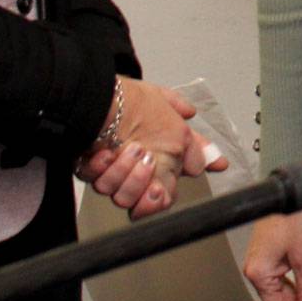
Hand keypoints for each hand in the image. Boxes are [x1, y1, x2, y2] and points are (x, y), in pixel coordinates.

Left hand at [74, 78, 225, 217]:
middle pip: (141, 201)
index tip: (158, 190)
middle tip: (148, 163)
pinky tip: (106, 151)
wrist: (107, 99)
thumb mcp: (178, 126)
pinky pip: (98, 182)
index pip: (163, 194)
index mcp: (159, 164)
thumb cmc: (141, 105)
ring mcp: (113, 173)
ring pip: (120, 195)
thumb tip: (209, 163)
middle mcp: (136, 172)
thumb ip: (196, 148)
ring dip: (125, 171)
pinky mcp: (92, 171)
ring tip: (131, 147)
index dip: (160, 199)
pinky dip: (103, 166)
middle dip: (143, 185)